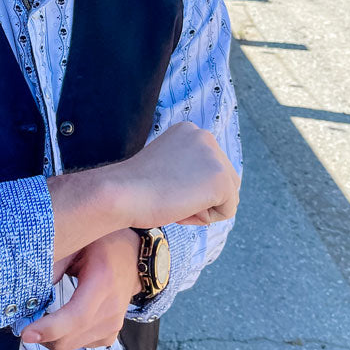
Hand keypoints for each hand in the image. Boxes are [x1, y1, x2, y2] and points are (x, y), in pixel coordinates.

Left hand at [21, 229, 141, 349]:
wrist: (136, 258)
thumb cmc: (106, 245)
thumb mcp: (81, 241)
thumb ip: (58, 261)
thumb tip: (31, 282)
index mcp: (102, 283)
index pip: (76, 316)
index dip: (50, 328)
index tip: (26, 333)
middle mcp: (110, 309)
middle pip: (70, 338)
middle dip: (42, 337)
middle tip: (23, 324)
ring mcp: (113, 325)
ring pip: (72, 346)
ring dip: (52, 339)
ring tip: (41, 320)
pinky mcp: (110, 334)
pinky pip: (81, 345)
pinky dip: (66, 338)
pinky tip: (61, 322)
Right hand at [112, 121, 239, 228]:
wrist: (121, 192)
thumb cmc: (134, 187)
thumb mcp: (165, 166)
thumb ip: (186, 167)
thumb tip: (202, 184)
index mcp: (189, 130)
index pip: (207, 167)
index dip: (188, 186)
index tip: (162, 185)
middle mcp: (205, 136)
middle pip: (224, 179)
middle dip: (201, 196)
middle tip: (169, 196)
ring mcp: (215, 157)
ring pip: (228, 195)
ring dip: (204, 207)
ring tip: (175, 201)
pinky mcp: (221, 179)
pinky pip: (227, 210)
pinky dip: (206, 219)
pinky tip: (182, 209)